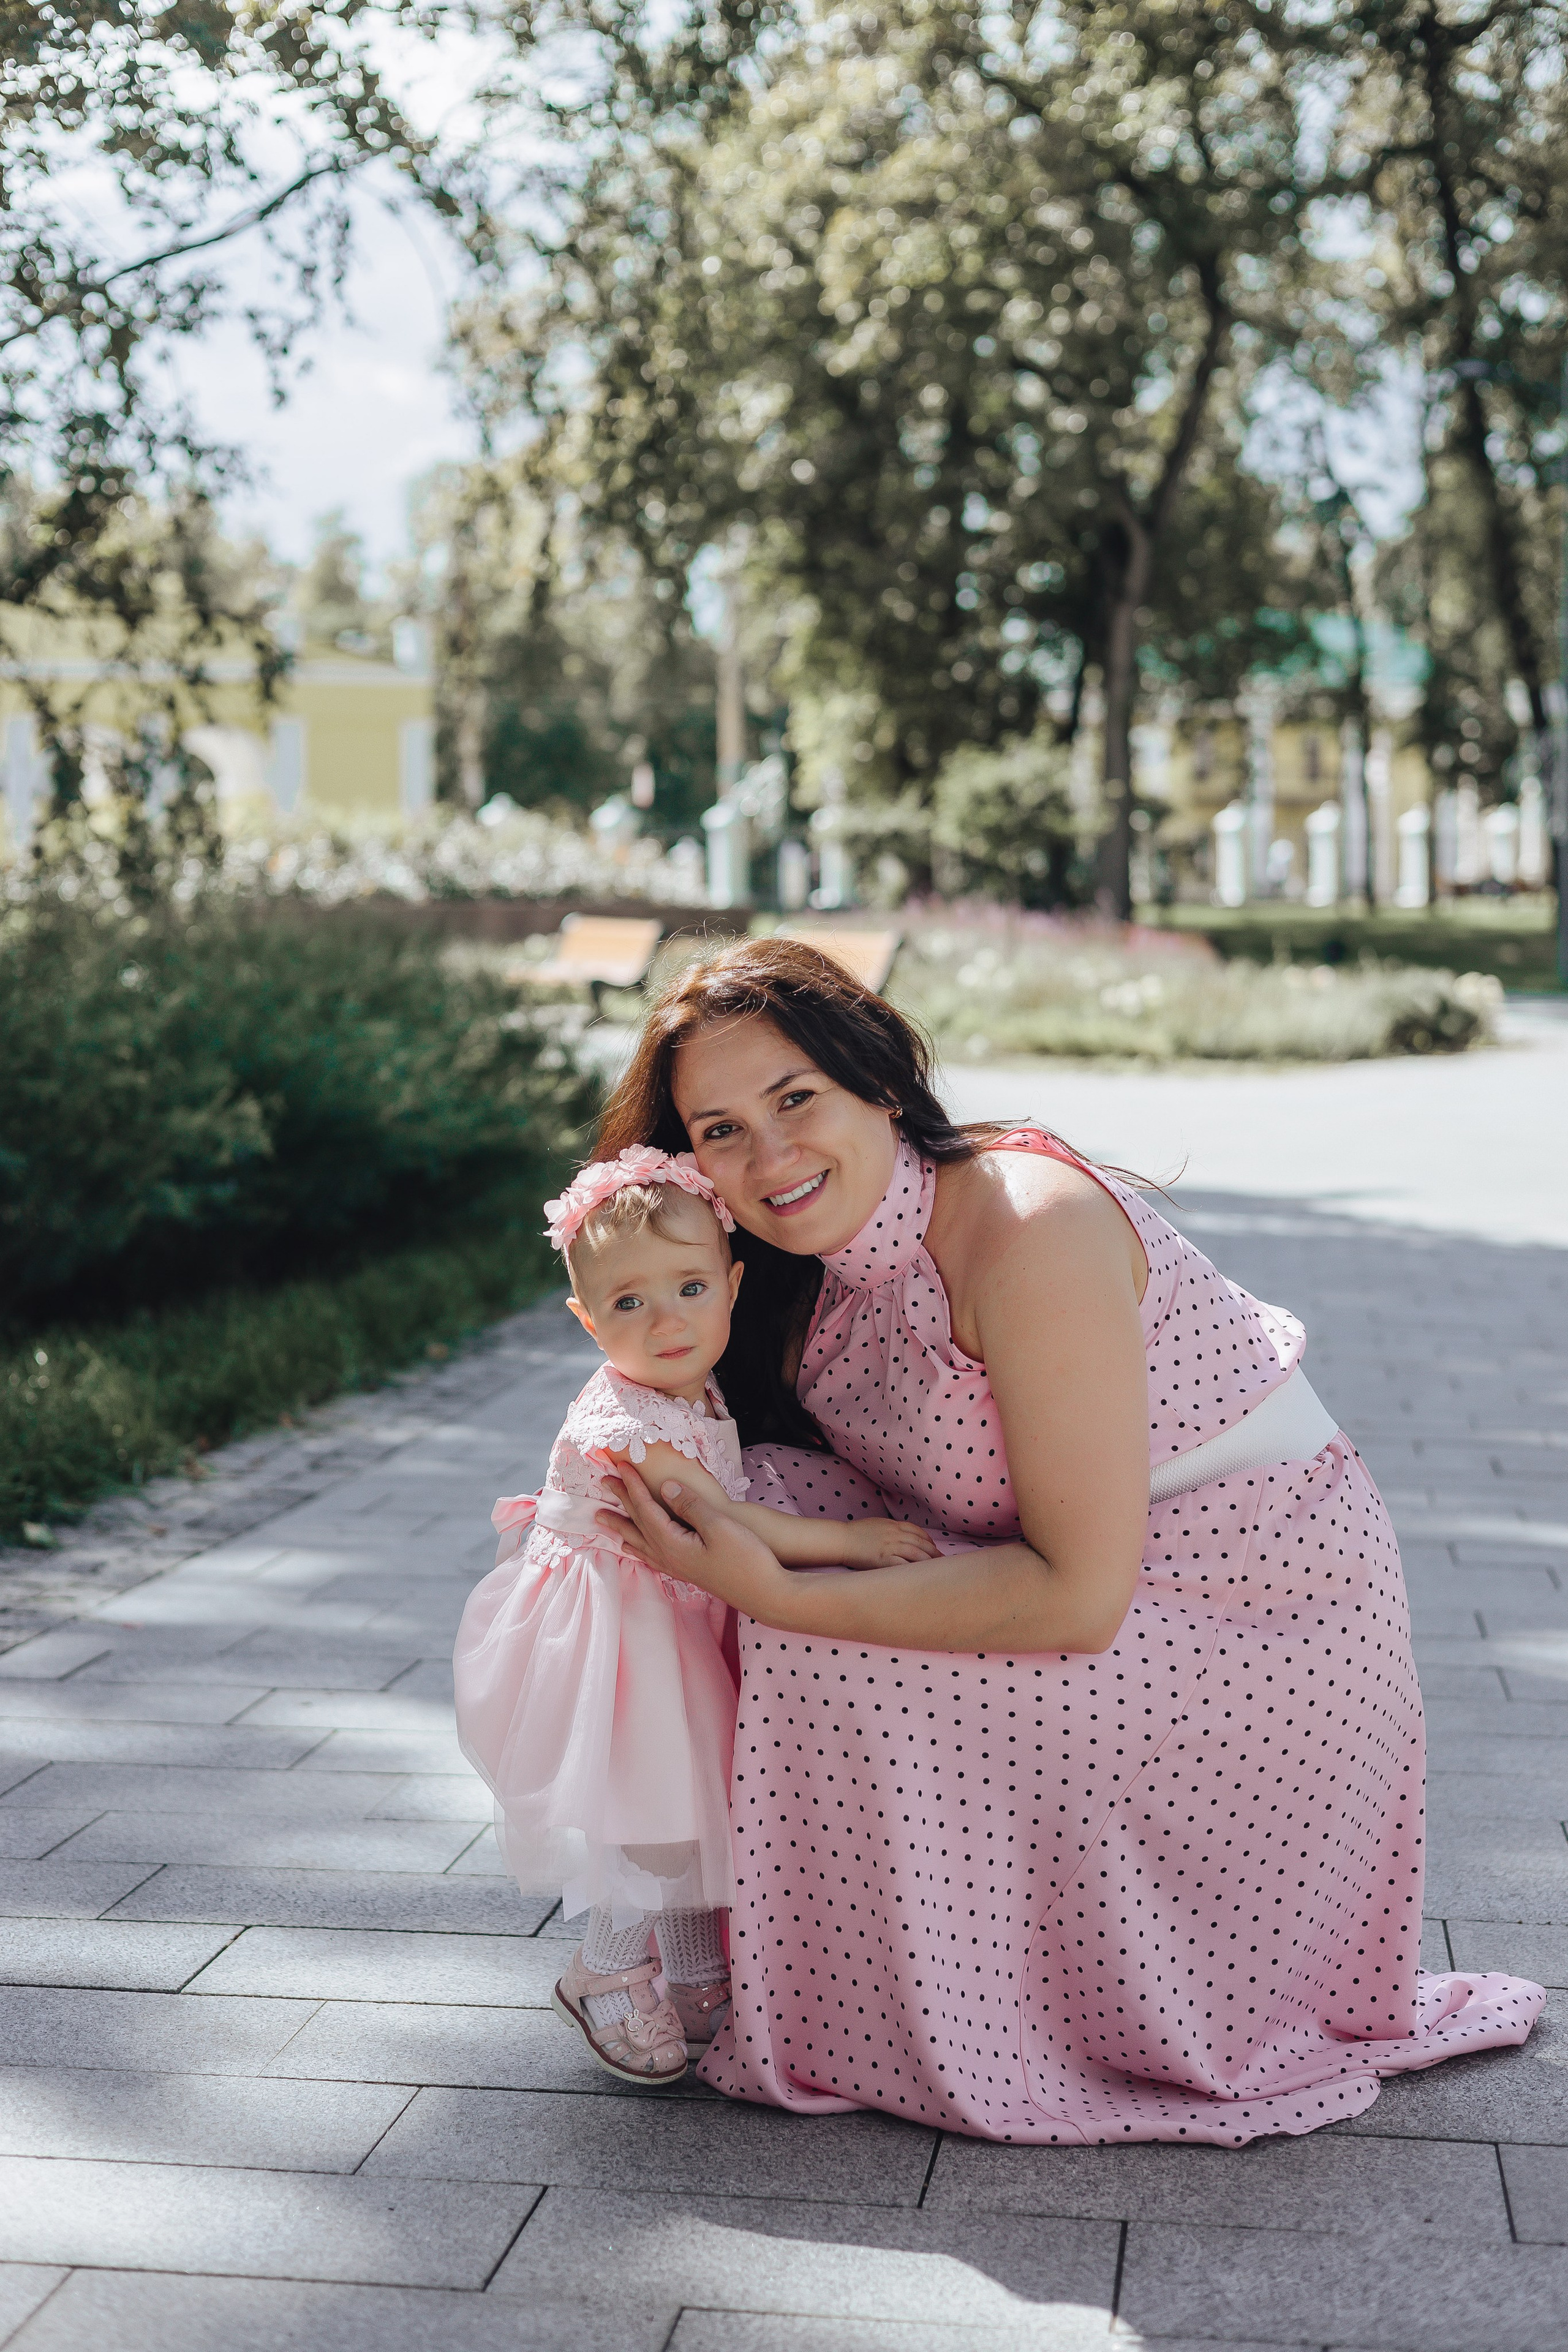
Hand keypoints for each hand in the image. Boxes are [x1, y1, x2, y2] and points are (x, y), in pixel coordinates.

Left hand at [597, 1470, 786, 1614]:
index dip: (632, 1485)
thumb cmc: (747, 1559)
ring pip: (640, 1543)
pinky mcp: (688, 1572)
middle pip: (636, 1524)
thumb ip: (690, 1506)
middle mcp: (669, 1557)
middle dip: (620, 1501)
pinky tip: (638, 1548)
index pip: (645, 1508)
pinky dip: (638, 1546)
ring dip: (622, 1527)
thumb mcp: (720, 1526)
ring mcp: (677, 1567)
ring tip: (604, 1519)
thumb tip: (666, 1488)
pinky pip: (652, 1556)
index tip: (621, 1465)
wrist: (766, 1594)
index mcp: (673, 1544)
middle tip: (602, 1483)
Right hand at [841, 1518, 942, 1566]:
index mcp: (893, 1525)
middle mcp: (894, 1534)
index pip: (917, 1531)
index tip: (934, 1548)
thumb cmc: (856, 1533)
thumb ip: (891, 1528)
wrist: (842, 1539)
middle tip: (943, 1560)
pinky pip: (903, 1564)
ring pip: (916, 1553)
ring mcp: (889, 1547)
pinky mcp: (883, 1559)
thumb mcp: (877, 1524)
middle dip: (934, 1552)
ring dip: (929, 1561)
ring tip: (936, 1568)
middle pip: (920, 1543)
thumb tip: (903, 1534)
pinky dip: (914, 1568)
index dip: (929, 1540)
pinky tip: (921, 1574)